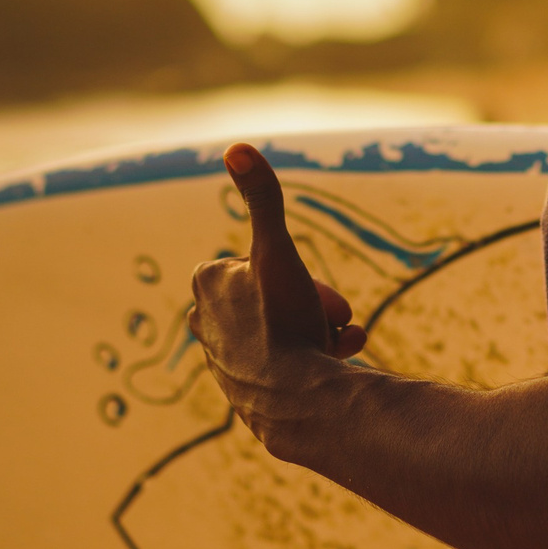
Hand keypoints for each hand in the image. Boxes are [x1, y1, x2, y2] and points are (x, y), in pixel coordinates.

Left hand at [190, 144, 367, 453]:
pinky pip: (286, 361)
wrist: (294, 401)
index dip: (291, 267)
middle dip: (310, 299)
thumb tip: (236, 147)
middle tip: (333, 314)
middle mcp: (206, 322)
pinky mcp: (244, 391)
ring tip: (340, 338)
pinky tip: (339, 360)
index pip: (259, 258)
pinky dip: (312, 355)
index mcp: (207, 284)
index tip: (308, 284)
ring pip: (283, 326)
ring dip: (317, 326)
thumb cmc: (283, 322)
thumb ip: (262, 198)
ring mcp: (224, 359)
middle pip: (274, 291)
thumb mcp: (278, 250)